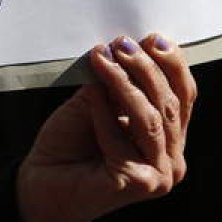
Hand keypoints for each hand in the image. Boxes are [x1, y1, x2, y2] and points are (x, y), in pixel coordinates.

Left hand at [15, 34, 195, 221]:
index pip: (183, 96)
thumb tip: (128, 46)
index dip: (172, 64)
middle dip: (147, 69)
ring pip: (151, 118)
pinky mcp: (139, 183)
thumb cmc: (67, 144)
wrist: (38, 183)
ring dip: (125, 84)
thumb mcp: (95, 102)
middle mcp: (172, 159)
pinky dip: (105, 113)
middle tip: (122, 43)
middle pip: (171, 103)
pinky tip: (90, 96)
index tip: (152, 37)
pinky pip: (123, 138)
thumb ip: (116, 83)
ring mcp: (159, 175)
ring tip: (102, 59)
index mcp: (169, 138)